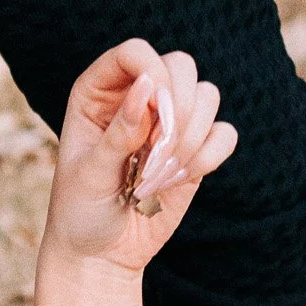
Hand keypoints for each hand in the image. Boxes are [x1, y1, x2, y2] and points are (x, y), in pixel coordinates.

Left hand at [41, 40, 236, 276]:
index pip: (134, 52)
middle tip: (157, 151)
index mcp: (97, 93)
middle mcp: (135, 97)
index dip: (152, 72)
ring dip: (189, 140)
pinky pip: (225, 134)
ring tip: (156, 177)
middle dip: (177, 110)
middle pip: (180, 65)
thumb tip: (148, 84)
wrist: (101, 252)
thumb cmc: (81, 210)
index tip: (154, 111)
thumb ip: (119, 131)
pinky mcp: (196, 149)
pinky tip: (176, 181)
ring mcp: (169, 121)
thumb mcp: (89, 172)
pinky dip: (208, 157)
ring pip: (207, 97)